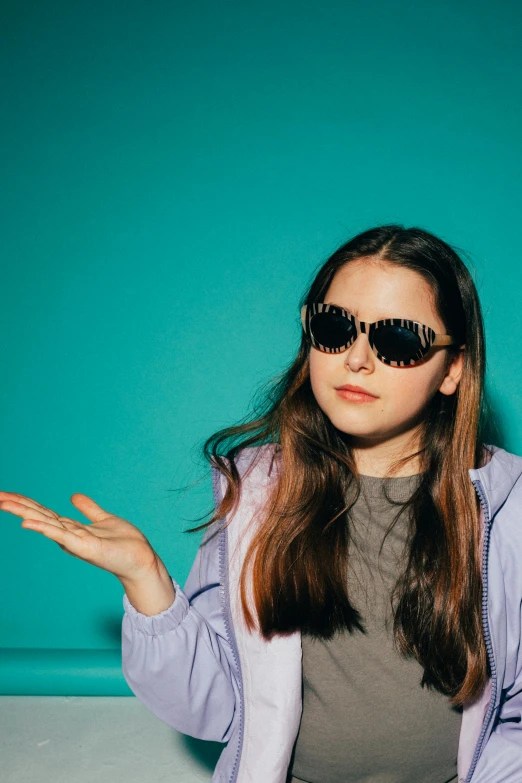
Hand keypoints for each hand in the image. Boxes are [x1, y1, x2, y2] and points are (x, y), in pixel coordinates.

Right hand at [0, 491, 159, 582]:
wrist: (141, 559)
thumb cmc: (124, 544)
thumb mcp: (103, 519)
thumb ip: (88, 508)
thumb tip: (73, 495)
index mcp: (71, 528)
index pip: (43, 512)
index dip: (25, 502)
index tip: (5, 493)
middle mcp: (68, 535)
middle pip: (38, 515)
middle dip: (17, 505)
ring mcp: (74, 542)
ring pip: (44, 522)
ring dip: (23, 512)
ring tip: (3, 502)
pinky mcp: (84, 547)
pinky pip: (61, 535)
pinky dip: (43, 528)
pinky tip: (26, 523)